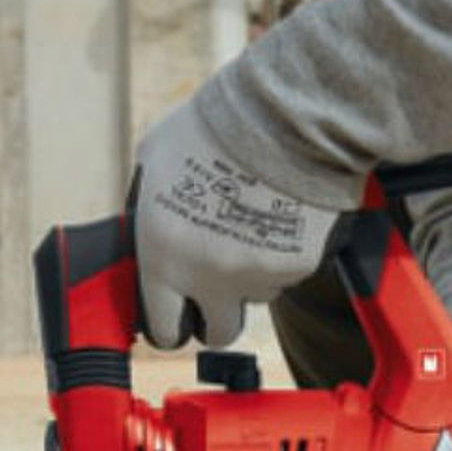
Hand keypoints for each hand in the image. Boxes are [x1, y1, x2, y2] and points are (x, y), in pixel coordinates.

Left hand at [130, 101, 352, 348]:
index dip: (171, 323)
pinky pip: (290, 271)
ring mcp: (259, 275)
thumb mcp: (154, 162)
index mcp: (165, 258)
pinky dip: (286, 249)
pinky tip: (282, 212)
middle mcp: (211, 278)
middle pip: (218, 332)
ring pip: (257, 295)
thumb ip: (151, 206)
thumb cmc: (213, 131)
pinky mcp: (300, 266)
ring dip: (253, 272)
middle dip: (217, 315)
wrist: (282, 118)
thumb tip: (151, 222)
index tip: (179, 316)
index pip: (164, 327)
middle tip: (220, 288)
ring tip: (253, 222)